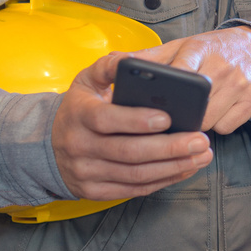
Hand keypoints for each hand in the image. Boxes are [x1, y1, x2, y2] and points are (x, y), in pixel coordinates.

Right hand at [52, 51, 213, 199]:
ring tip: (201, 155)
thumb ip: (109, 66)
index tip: (167, 118)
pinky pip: (134, 189)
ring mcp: (86, 172)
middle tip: (200, 140)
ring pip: (136, 174)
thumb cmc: (80, 108)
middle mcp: (79, 146)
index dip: (137, 120)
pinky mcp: (95, 192)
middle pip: (129, 152)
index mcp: (78, 115)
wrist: (49, 146)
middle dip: (169, 148)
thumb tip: (130, 59)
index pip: (106, 119)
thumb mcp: (86, 80)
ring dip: (173, 167)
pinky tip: (184, 169)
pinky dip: (163, 180)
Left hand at [140, 26, 250, 134]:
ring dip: (199, 124)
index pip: (180, 75)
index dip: (167, 96)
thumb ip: (151, 57)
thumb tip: (117, 64)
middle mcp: (224, 65)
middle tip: (172, 119)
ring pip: (210, 122)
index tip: (156, 109)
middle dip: (181, 118)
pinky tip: (218, 111)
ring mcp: (243, 84)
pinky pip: (227, 127)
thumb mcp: (181, 45)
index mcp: (200, 49)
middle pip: (194, 108)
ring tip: (196, 111)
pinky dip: (219, 125)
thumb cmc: (212, 49)